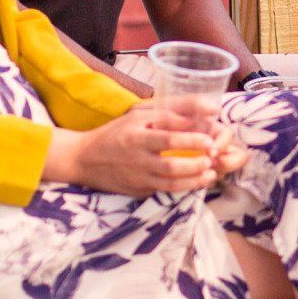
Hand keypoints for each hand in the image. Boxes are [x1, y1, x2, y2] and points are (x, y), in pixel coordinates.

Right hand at [43, 96, 234, 196]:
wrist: (84, 160)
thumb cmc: (118, 132)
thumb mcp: (139, 115)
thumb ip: (173, 111)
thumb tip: (210, 108)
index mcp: (136, 133)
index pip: (168, 133)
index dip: (192, 137)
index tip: (212, 136)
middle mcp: (136, 155)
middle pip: (170, 162)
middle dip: (195, 161)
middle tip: (213, 155)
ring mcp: (137, 175)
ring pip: (170, 180)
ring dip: (194, 176)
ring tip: (211, 170)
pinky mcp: (139, 189)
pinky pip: (165, 190)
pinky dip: (185, 186)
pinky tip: (199, 180)